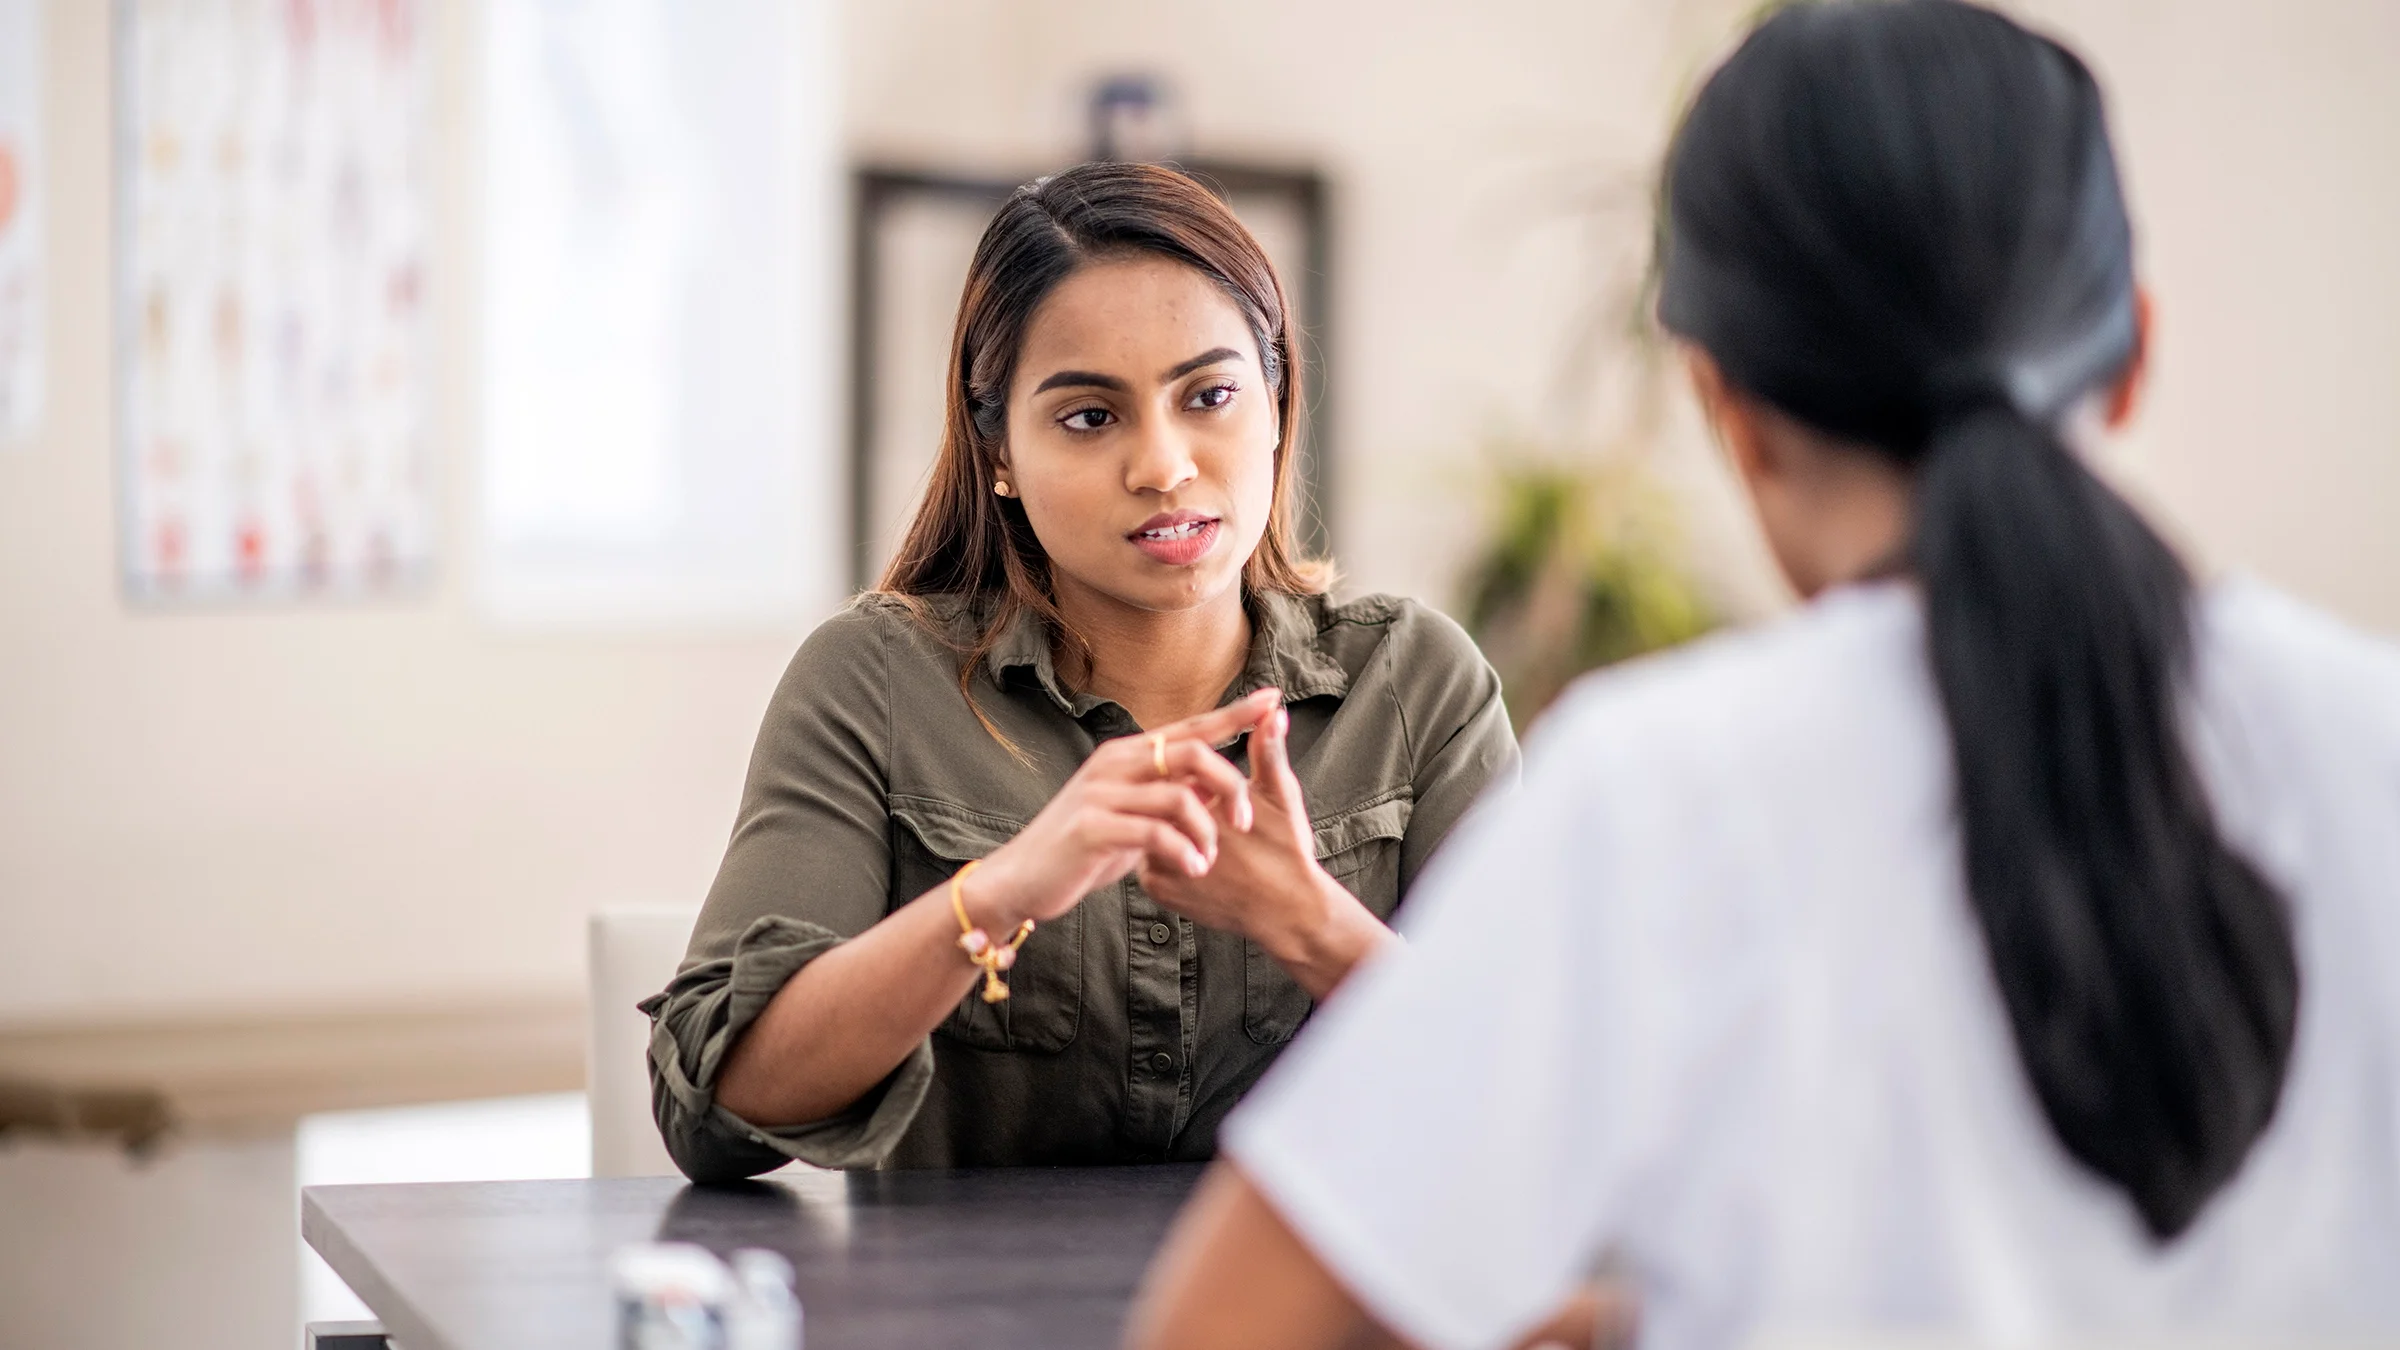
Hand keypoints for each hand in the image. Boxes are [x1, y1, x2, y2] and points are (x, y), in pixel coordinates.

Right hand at [965, 690, 1279, 931]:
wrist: (1021, 878)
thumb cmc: (1083, 848)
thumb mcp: (1131, 815)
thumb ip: (1167, 797)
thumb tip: (1214, 788)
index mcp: (1128, 755)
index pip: (1190, 726)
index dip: (1234, 714)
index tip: (1274, 700)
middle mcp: (1114, 763)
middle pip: (1192, 752)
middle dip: (1230, 785)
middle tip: (1247, 823)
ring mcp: (1101, 793)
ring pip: (1179, 796)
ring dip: (1207, 831)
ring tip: (1210, 860)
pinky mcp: (1092, 828)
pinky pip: (1155, 834)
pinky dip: (1184, 853)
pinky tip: (1192, 870)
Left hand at [1137, 700, 1391, 997]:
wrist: (1289, 913)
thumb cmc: (1288, 850)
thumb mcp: (1280, 795)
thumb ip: (1267, 751)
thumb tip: (1271, 711)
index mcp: (1192, 802)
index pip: (1173, 773)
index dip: (1195, 777)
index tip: (1223, 798)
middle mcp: (1165, 832)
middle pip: (1158, 802)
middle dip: (1182, 804)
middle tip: (1221, 823)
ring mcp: (1156, 863)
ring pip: (1152, 832)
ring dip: (1173, 829)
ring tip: (1215, 844)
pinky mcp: (1157, 890)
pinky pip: (1151, 864)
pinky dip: (1171, 859)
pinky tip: (1202, 865)